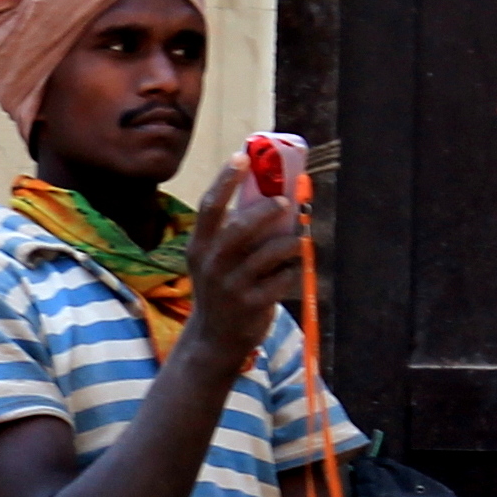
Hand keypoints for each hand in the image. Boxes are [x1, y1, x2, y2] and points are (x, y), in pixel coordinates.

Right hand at [182, 159, 301, 379]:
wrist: (215, 339)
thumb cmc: (222, 288)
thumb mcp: (215, 260)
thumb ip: (234, 231)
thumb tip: (274, 193)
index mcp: (199, 247)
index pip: (210, 207)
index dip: (225, 179)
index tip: (242, 156)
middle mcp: (211, 264)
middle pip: (240, 227)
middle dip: (266, 210)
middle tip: (285, 201)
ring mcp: (231, 286)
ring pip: (269, 253)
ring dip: (290, 242)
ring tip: (297, 241)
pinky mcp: (251, 305)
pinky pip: (282, 279)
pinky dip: (293, 272)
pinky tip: (290, 273)